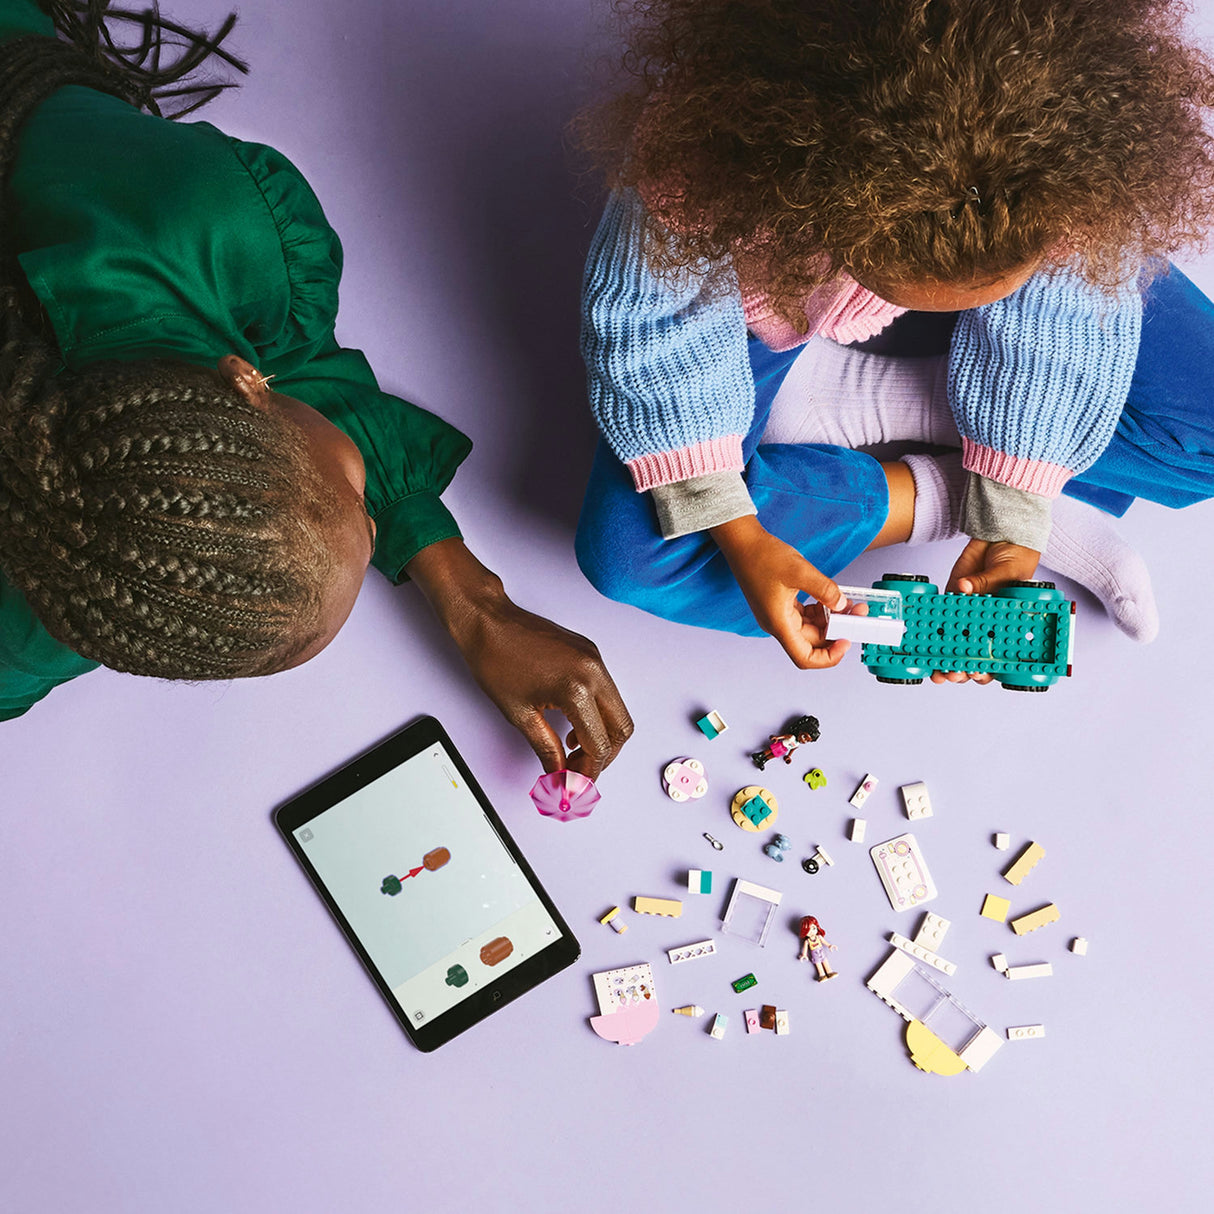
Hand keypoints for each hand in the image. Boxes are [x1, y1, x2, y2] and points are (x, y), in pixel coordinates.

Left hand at [405, 540, 632, 778]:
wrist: (487, 622)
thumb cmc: (495, 660)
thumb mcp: (520, 715)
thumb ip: (546, 749)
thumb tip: (558, 774)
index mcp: (577, 688)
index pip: (600, 744)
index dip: (589, 772)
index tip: (574, 784)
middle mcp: (593, 670)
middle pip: (621, 728)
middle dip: (604, 756)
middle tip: (579, 772)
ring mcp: (594, 659)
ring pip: (618, 710)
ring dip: (602, 735)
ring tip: (573, 750)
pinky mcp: (590, 653)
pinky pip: (607, 691)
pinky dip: (597, 713)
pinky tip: (574, 724)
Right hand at [710, 516, 849, 669]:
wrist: (743, 543)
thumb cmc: (762, 557)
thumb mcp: (800, 571)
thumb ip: (825, 590)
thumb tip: (841, 605)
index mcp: (779, 623)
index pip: (805, 658)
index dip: (828, 657)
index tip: (845, 641)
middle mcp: (778, 624)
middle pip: (812, 642)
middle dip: (836, 630)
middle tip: (856, 614)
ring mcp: (779, 615)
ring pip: (810, 628)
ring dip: (830, 620)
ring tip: (847, 604)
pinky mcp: (781, 605)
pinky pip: (804, 616)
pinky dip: (820, 611)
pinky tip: (830, 599)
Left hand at [931, 538, 1040, 684]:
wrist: (1002, 537)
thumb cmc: (1017, 556)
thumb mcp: (1008, 571)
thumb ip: (986, 581)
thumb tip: (963, 588)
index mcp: (1007, 622)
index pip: (999, 653)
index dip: (988, 667)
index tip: (977, 674)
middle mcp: (987, 621)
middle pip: (974, 654)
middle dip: (962, 669)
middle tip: (952, 675)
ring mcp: (968, 612)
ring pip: (955, 643)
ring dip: (945, 659)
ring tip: (936, 671)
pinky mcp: (954, 597)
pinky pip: (941, 618)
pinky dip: (932, 632)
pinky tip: (925, 644)